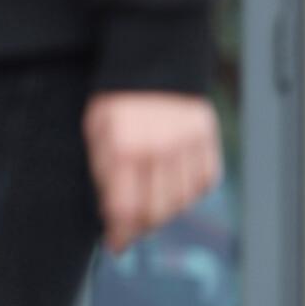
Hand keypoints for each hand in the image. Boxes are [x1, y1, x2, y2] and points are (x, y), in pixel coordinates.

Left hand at [83, 91, 222, 253]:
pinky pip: (203, 184)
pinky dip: (189, 194)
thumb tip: (114, 215)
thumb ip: (105, 173)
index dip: (120, 233)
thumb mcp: (97, 133)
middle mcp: (159, 149)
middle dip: (141, 227)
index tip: (116, 244)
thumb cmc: (119, 100)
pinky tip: (175, 190)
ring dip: (165, 212)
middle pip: (155, 211)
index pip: (125, 208)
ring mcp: (187, 145)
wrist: (154, 60)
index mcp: (125, 147)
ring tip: (152, 207)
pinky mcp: (207, 141)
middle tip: (132, 230)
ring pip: (181, 201)